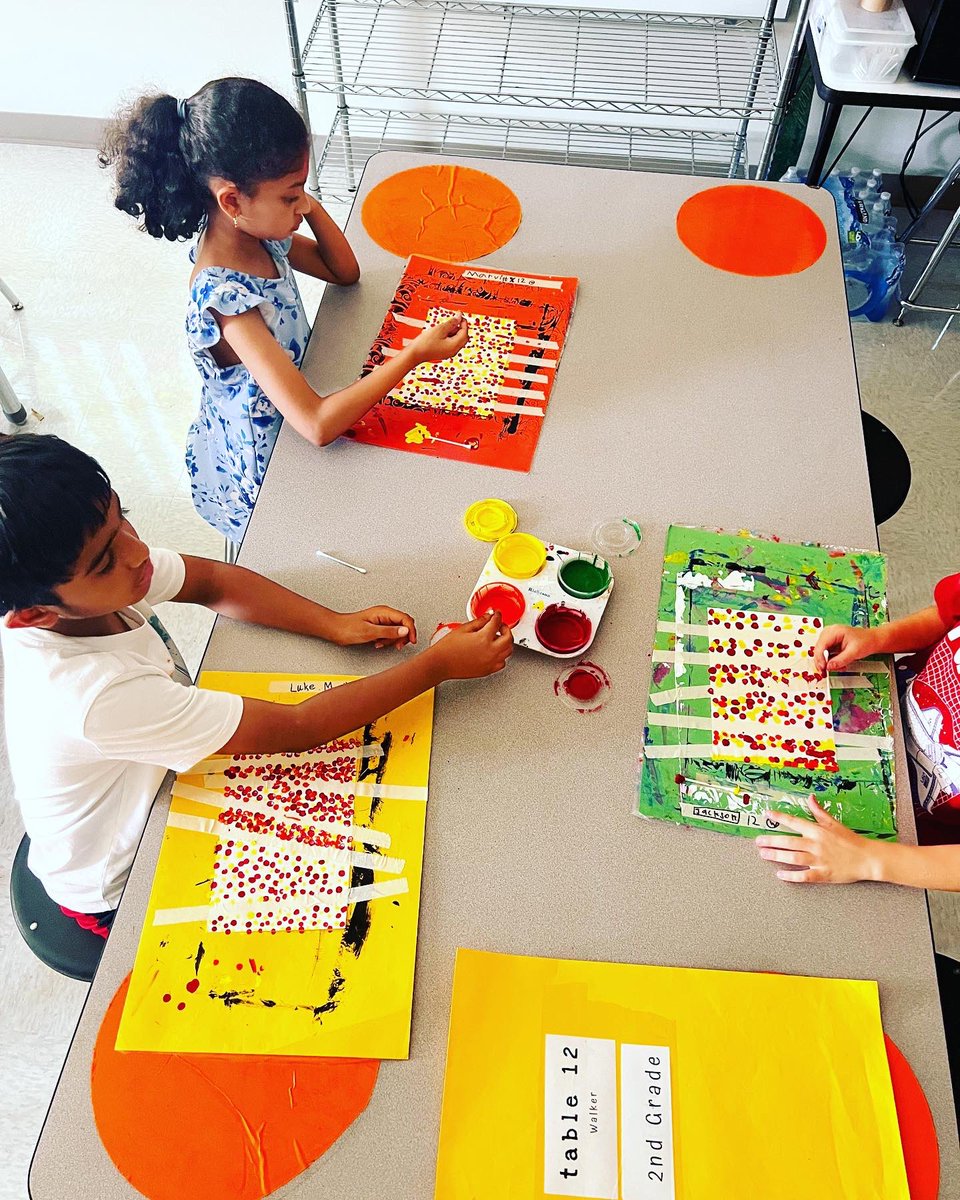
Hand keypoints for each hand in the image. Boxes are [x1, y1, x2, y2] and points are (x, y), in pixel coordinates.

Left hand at [332, 607, 416, 649]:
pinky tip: (379, 643)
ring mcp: (382, 620)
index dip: (411, 630)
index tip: (411, 640)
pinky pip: (390, 634)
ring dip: (392, 640)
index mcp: (384, 612)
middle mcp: (384, 614)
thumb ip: (389, 631)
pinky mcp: (379, 626)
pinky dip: (387, 640)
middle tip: (397, 645)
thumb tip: (404, 631)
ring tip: (382, 644)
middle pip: (404, 624)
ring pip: (398, 630)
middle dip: (402, 636)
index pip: (405, 619)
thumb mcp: (370, 631)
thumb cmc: (348, 628)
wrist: (336, 630)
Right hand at [409, 316, 468, 362]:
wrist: (414, 353)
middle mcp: (453, 351)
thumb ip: (451, 322)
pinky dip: (449, 336)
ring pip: (456, 340)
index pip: (464, 333)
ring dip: (454, 331)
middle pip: (462, 337)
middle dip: (460, 327)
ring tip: (444, 325)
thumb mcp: (440, 329)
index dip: (463, 322)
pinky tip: (441, 332)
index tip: (459, 314)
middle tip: (455, 318)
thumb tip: (459, 317)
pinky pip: (450, 343)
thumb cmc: (425, 343)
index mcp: (454, 346)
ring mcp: (448, 353)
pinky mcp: (443, 352)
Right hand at [427, 612, 512, 679]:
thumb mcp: (463, 629)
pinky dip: (501, 656)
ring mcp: (490, 662)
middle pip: (508, 638)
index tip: (496, 614)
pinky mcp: (487, 670)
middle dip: (506, 629)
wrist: (441, 664)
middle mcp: (490, 651)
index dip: (497, 615)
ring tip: (498, 638)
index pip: (497, 622)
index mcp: (483, 638)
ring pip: (508, 651)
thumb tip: (488, 616)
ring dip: (506, 642)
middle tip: (500, 625)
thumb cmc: (447, 648)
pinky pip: (502, 663)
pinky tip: (494, 651)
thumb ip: (479, 621)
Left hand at [756, 796, 878, 883]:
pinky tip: (780, 874)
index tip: (767, 814)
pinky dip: (791, 876)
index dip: (779, 817)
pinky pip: (804, 876)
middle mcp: (816, 844)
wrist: (868, 858)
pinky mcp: (823, 874)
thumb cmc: (851, 840)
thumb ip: (818, 811)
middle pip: (789, 841)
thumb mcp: (834, 823)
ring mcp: (819, 860)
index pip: (794, 822)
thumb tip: (810, 798)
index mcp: (818, 831)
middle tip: (758, 841)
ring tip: (764, 854)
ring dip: (776, 855)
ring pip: (793, 858)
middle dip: (771, 840)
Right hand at [813, 624, 877, 673]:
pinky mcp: (831, 644)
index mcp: (834, 631)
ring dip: (828, 662)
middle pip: (818, 649)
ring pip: (821, 653)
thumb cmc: (866, 641)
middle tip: (826, 672)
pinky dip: (831, 661)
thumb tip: (828, 667)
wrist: (873, 640)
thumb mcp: (854, 652)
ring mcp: (829, 638)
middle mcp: (829, 633)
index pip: (821, 645)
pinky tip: (840, 665)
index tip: (823, 668)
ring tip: (839, 667)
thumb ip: (841, 660)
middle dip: (822, 661)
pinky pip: (826, 654)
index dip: (820, 657)